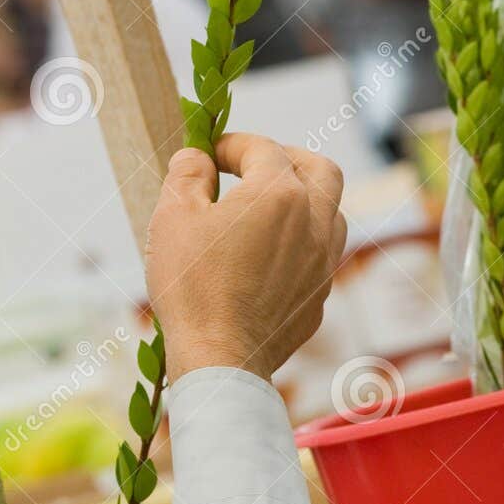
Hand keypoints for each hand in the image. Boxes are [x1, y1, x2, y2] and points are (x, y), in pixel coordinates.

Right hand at [145, 133, 346, 383]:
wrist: (220, 359)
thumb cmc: (192, 286)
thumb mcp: (172, 218)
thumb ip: (187, 174)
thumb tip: (196, 156)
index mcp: (279, 193)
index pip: (262, 148)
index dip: (231, 144)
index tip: (208, 154)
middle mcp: (314, 221)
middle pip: (320, 169)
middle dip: (288, 158)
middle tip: (255, 166)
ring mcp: (323, 262)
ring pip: (331, 212)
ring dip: (304, 199)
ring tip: (268, 209)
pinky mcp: (319, 297)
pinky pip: (320, 255)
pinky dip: (300, 242)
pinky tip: (269, 256)